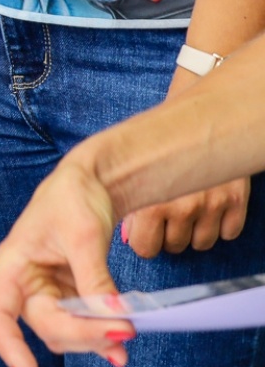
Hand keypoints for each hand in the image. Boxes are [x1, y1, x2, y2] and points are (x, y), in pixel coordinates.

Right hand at [0, 152, 134, 366]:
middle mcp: (24, 284)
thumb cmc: (74, 197)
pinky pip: (81, 323)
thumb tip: (111, 317)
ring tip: (126, 339)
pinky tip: (120, 344)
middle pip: (44, 326)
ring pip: (64, 331)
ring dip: (93, 338)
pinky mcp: (68, 294)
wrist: (92, 183)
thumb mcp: (83, 235)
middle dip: (82, 334)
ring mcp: (46, 292)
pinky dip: (100, 333)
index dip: (8, 346)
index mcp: (12, 266)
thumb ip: (94, 279)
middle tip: (124, 332)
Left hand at [124, 67, 249, 256]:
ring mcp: (213, 205)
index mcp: (152, 204)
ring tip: (187, 211)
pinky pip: (229, 233)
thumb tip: (128, 238)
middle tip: (167, 216)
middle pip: (175, 247)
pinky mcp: (237, 200)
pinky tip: (210, 208)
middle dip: (169, 235)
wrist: (196, 117)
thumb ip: (130, 208)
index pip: (146, 249)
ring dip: (195, 232)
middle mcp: (184, 208)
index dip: (145, 241)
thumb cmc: (159, 145)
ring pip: (202, 243)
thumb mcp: (134, 175)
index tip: (147, 231)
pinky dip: (221, 225)